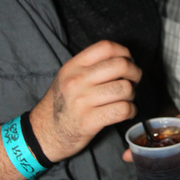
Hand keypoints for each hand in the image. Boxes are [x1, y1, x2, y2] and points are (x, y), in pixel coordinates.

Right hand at [30, 40, 141, 161]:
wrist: (44, 132)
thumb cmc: (62, 104)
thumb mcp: (68, 77)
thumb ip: (90, 66)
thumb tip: (124, 62)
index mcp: (73, 66)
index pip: (106, 47)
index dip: (125, 53)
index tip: (128, 62)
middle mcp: (77, 81)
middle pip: (121, 65)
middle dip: (134, 74)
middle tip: (132, 82)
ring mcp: (82, 101)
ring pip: (125, 88)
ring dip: (132, 95)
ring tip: (125, 100)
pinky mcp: (89, 121)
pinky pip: (123, 109)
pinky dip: (131, 111)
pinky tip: (126, 112)